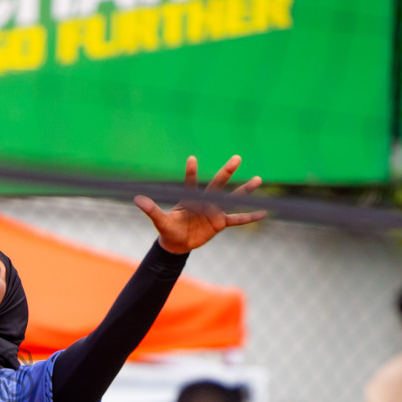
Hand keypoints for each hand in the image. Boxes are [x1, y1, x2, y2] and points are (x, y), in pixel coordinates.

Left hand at [134, 155, 265, 254]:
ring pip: (232, 198)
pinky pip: (237, 219)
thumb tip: (136, 199)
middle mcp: (204, 202)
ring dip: (245, 190)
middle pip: (217, 184)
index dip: (191, 172)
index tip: (191, 158)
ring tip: (258, 179)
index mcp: (189, 199)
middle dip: (226, 172)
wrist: (177, 243)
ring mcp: (214, 212)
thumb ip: (151, 210)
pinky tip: (265, 212)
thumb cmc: (168, 230)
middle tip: (237, 157)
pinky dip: (250, 217)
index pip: (190, 183)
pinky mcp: (220, 223)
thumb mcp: (160, 221)